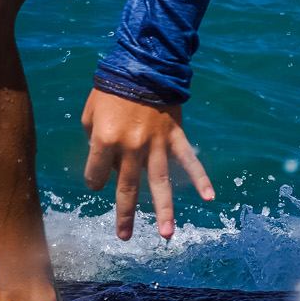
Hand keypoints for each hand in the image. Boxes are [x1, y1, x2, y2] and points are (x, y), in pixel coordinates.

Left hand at [80, 87, 213, 239]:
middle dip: (125, 214)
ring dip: (164, 210)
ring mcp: (155, 143)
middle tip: (124, 236)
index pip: (96, 175)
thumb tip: (106, 161)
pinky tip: (208, 197)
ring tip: (167, 234)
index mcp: (105, 140)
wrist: (142, 63)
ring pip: (159, 183)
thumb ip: (94, 139)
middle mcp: (130, 147)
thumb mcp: (90, 112)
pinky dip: (200, 178)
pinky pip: (189, 160)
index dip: (94, 179)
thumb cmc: (111, 88)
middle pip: (127, 188)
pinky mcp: (174, 136)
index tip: (98, 178)